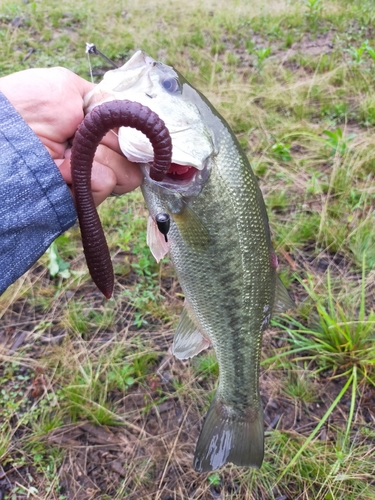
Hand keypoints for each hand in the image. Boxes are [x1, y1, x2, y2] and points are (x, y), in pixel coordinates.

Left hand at [0, 67, 142, 205]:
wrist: (1, 131)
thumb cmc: (25, 106)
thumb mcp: (67, 86)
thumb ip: (104, 100)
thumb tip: (134, 118)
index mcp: (96, 134)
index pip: (134, 142)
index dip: (136, 135)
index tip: (128, 127)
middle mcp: (97, 159)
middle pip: (135, 161)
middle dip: (116, 144)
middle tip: (85, 136)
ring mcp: (90, 181)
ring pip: (128, 174)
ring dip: (101, 156)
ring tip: (69, 151)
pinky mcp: (82, 199)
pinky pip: (107, 183)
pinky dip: (91, 172)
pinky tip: (65, 167)